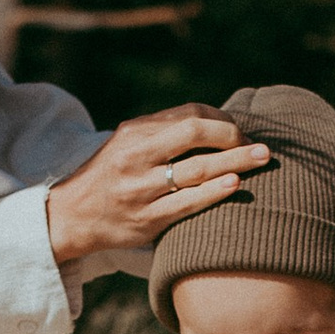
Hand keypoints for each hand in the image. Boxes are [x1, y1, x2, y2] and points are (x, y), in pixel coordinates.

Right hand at [45, 105, 266, 267]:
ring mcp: (141, 189)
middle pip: (193, 134)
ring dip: (234, 162)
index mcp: (134, 133)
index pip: (188, 115)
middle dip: (232, 137)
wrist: (73, 216)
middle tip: (260, 146)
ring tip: (261, 159)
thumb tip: (216, 122)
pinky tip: (235, 185)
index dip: (221, 121)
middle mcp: (136, 157)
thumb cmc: (111, 176)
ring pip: (195, 170)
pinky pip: (187, 203)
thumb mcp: (127, 144)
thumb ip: (163, 132)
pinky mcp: (147, 219)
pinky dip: (213, 192)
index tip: (240, 132)